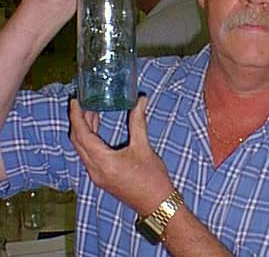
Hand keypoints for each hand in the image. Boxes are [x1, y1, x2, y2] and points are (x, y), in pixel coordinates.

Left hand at [69, 97, 174, 214]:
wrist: (157, 204)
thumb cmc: (152, 178)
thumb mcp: (144, 147)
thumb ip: (138, 122)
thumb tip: (140, 100)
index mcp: (103, 161)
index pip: (82, 135)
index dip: (77, 116)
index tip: (75, 100)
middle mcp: (94, 169)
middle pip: (78, 141)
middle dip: (79, 121)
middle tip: (85, 103)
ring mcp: (96, 175)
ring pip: (82, 149)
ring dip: (84, 131)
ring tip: (92, 112)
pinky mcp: (101, 178)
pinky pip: (88, 156)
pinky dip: (89, 141)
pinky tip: (98, 131)